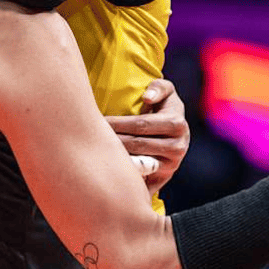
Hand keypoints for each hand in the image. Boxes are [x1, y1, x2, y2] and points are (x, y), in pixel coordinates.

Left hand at [106, 79, 189, 195]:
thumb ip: (159, 87)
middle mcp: (177, 146)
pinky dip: (126, 177)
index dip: (118, 123)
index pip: (141, 125)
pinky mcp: (164, 178)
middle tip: (90, 136)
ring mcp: (171, 165)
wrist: (177, 134)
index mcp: (177, 124)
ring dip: (115, 157)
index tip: (99, 120)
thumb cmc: (165, 108)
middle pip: (136, 144)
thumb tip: (147, 98)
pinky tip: (109, 170)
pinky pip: (142, 181)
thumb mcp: (168, 93)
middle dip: (112, 139)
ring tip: (96, 151)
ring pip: (137, 163)